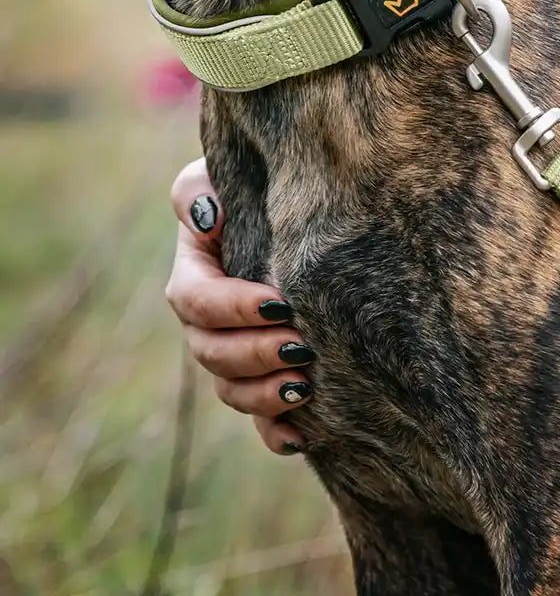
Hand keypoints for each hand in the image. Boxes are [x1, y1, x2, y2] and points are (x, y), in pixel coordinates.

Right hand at [164, 158, 311, 454]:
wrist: (312, 204)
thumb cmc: (262, 181)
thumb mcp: (223, 173)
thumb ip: (199, 189)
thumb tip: (207, 216)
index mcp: (197, 271)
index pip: (195, 299)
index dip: (229, 307)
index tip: (277, 303)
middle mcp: (212, 318)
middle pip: (212, 352)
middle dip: (254, 354)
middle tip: (301, 346)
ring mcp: (240, 350)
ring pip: (233, 388)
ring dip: (264, 394)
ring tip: (306, 386)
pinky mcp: (271, 373)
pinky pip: (263, 417)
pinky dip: (276, 432)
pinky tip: (299, 438)